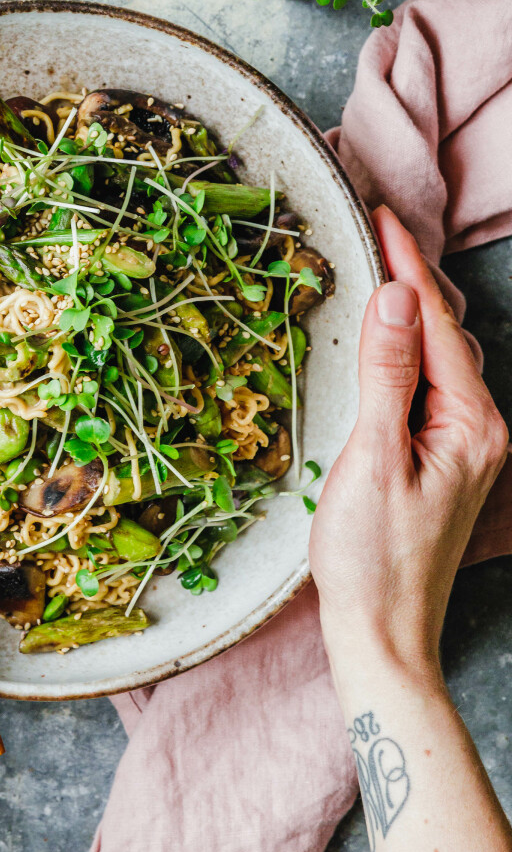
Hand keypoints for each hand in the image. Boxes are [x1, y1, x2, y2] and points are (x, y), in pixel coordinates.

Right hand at [309, 206, 507, 678]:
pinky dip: (406, 354)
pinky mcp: (443, 462)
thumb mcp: (371, 458)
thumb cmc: (372, 558)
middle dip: (412, 279)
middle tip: (373, 230)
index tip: (380, 214)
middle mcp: (480, 430)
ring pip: (440, 359)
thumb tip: (397, 296)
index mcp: (471, 425)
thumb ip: (386, 374)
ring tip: (377, 273)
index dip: (407, 264)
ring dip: (411, 315)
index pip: (437, 324)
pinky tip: (384, 344)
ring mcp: (464, 448)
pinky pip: (429, 387)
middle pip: (446, 334)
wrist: (383, 637)